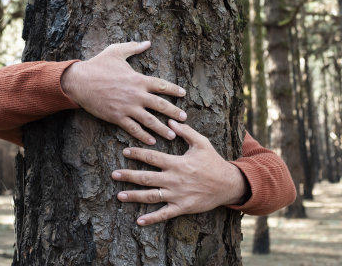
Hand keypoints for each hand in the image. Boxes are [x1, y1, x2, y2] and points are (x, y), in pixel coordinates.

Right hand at [60, 41, 186, 144]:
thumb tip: (147, 42)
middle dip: (174, 113)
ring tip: (172, 135)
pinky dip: (143, 136)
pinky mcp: (117, 117)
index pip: (161, 85)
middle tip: (184, 118)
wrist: (80, 81)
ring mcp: (127, 107)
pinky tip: (151, 142)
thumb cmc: (98, 65)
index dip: (174, 90)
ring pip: (150, 121)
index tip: (183, 94)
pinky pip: (133, 128)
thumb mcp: (116, 51)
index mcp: (138, 79)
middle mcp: (136, 94)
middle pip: (161, 105)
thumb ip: (133, 48)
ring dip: (162, 129)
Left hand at [111, 120, 246, 225]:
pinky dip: (152, 218)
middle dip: (128, 175)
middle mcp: (174, 179)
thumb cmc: (213, 162)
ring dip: (134, 196)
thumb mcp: (201, 143)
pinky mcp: (182, 207)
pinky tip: (139, 220)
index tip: (124, 152)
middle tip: (113, 174)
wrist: (228, 184)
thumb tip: (170, 121)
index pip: (152, 157)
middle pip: (146, 177)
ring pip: (151, 196)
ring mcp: (177, 195)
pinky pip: (164, 214)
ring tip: (119, 195)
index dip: (137, 153)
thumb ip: (186, 132)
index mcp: (177, 163)